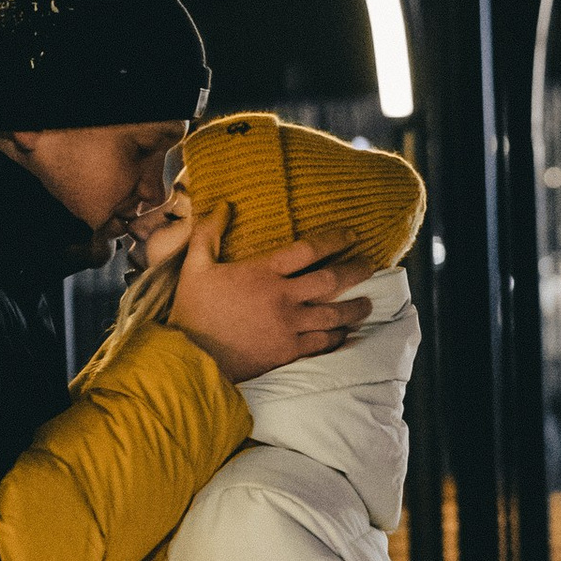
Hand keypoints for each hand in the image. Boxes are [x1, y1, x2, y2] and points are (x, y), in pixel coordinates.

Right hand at [168, 207, 371, 379]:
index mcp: (263, 272)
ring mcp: (288, 326)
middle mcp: (282, 297)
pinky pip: (322, 343)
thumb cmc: (192, 309)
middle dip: (355, 271)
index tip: (351, 236)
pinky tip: (345, 334)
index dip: (334, 239)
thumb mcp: (195, 265)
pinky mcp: (287, 351)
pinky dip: (338, 337)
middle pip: (330, 280)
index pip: (308, 249)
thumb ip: (209, 232)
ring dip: (354, 308)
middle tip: (370, 266)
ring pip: (333, 314)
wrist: (190, 356)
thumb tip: (223, 204)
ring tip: (367, 304)